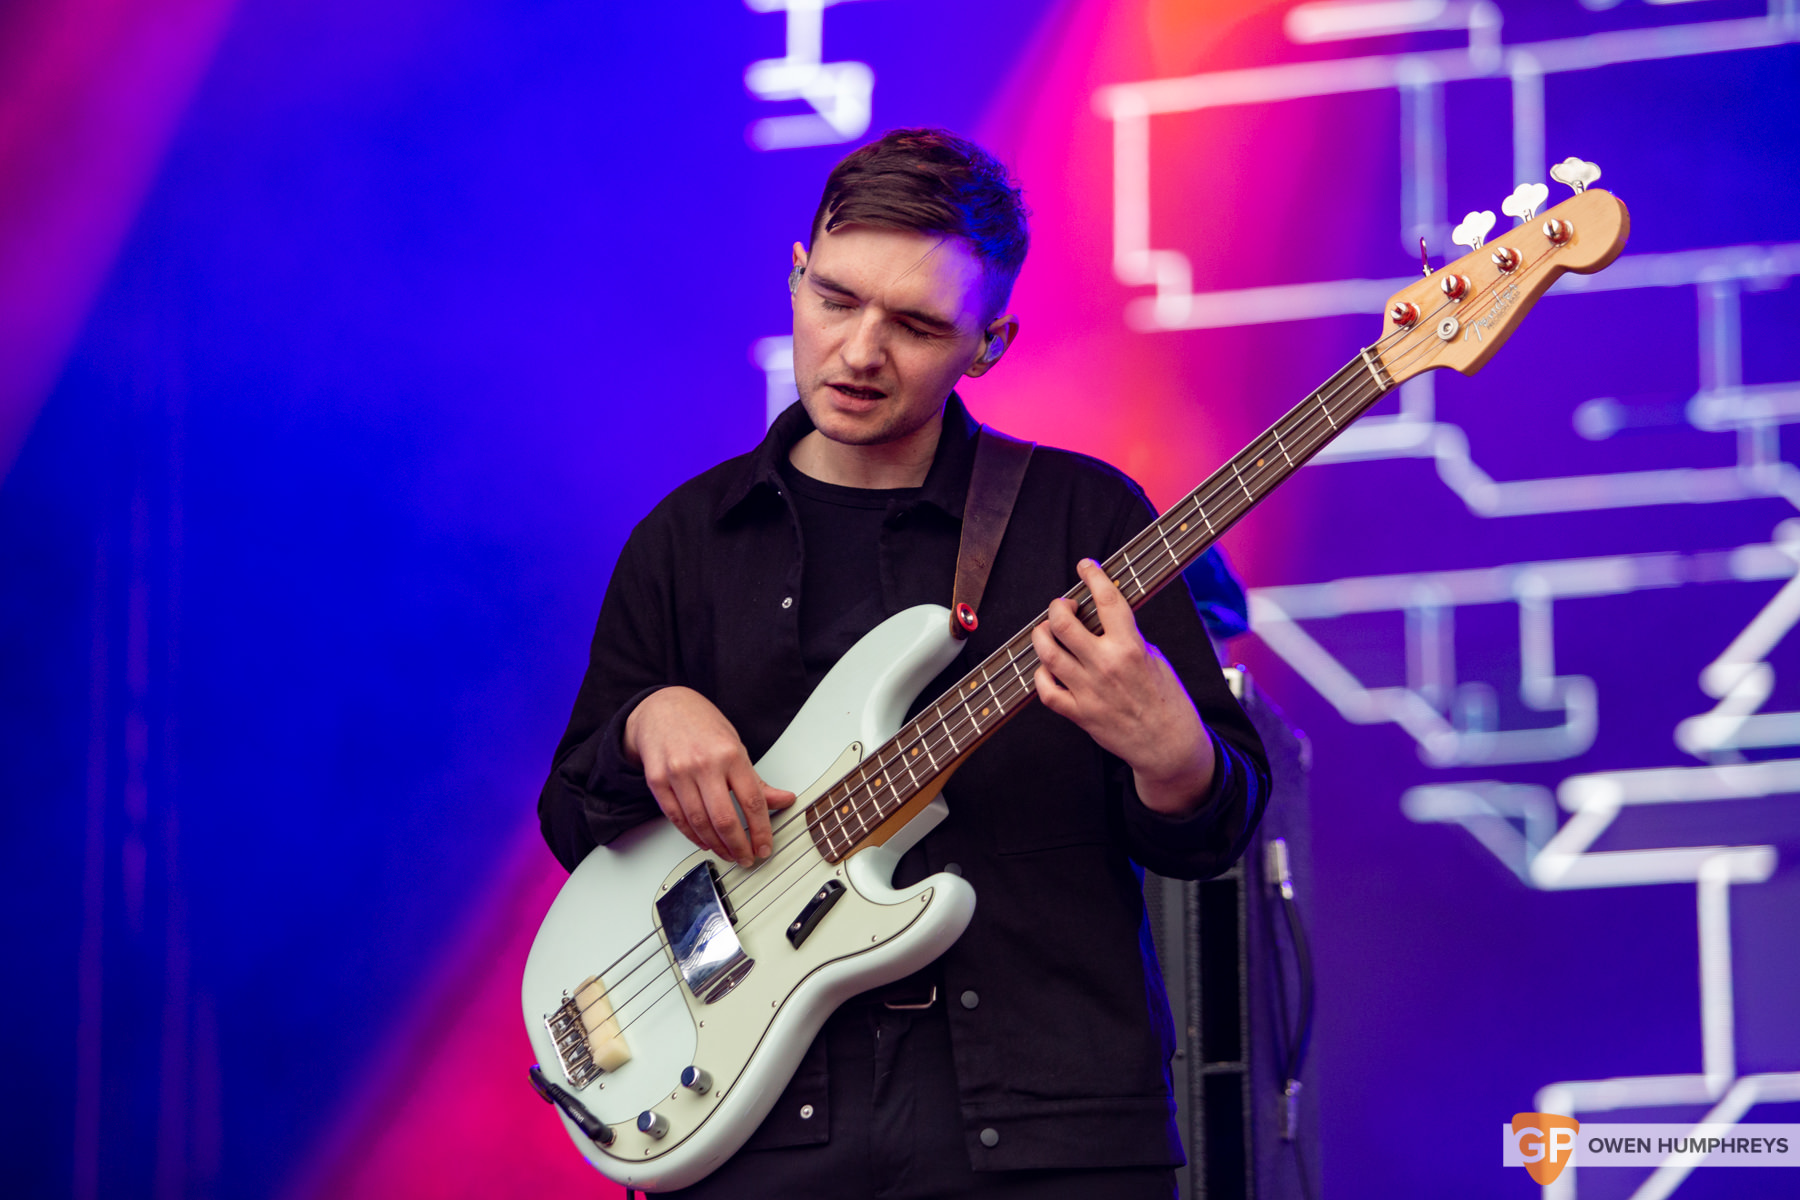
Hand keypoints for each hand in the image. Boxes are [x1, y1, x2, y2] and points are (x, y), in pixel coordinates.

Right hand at [623, 687, 796, 866]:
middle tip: (746, 858)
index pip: (752, 801)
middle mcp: (703, 764)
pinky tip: (704, 841)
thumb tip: (784, 800)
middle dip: (738, 846)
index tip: (764, 847)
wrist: (662, 708)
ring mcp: (678, 773)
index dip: (761, 831)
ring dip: (716, 845)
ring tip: (728, 853)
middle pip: (724, 818)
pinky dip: (692, 835)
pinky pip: (676, 818)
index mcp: (730, 754)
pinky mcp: (656, 781)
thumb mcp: (735, 745)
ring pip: (699, 822)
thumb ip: (757, 780)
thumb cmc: (701, 725)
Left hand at [1030, 558, 1216, 815]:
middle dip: (1058, 606)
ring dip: (1042, 635)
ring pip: (1046, 653)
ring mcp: (1088, 691)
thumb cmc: (1166, 700)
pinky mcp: (1079, 713)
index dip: (1093, 575)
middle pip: (1063, 623)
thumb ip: (1126, 637)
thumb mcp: (1154, 657)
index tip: (1086, 566)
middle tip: (1064, 605)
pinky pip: (1045, 689)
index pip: (1107, 599)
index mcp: (1130, 647)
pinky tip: (1048, 667)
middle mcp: (1105, 666)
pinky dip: (1041, 674)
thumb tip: (1101, 618)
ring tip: (1049, 631)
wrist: (1168, 745)